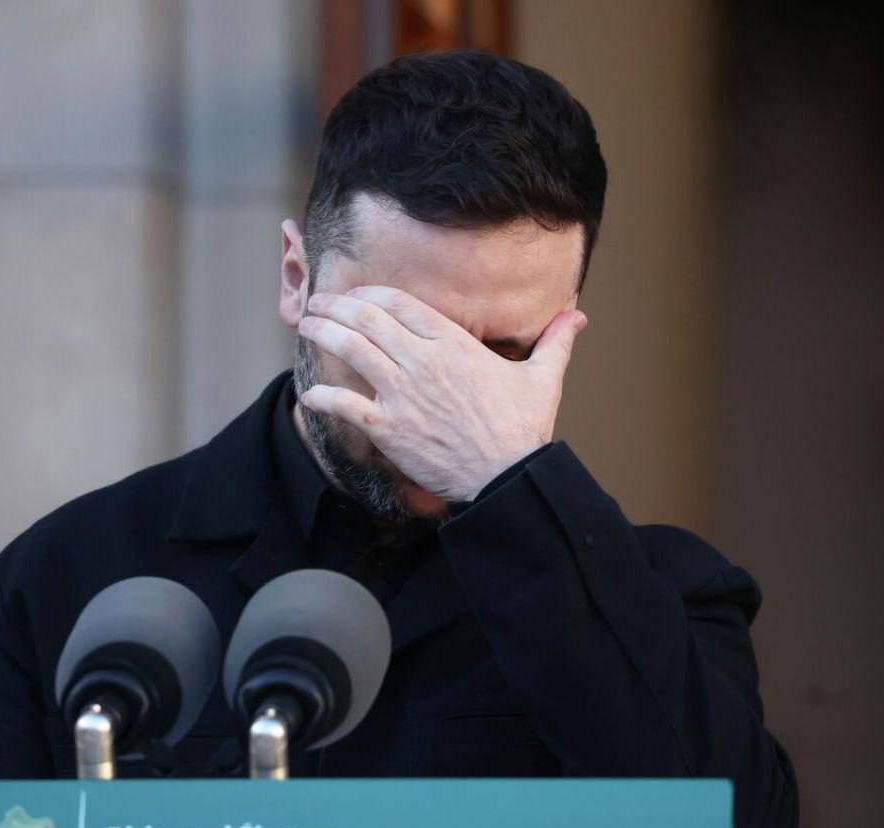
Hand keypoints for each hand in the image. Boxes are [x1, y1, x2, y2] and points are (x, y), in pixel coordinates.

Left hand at [297, 286, 586, 502]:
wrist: (507, 478)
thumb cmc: (523, 431)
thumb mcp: (542, 378)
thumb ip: (554, 342)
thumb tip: (577, 317)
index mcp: (453, 343)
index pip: (399, 304)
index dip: (370, 294)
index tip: (355, 295)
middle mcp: (422, 362)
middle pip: (368, 319)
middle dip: (336, 307)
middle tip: (318, 304)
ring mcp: (402, 393)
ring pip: (351, 349)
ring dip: (322, 333)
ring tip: (305, 327)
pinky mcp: (388, 428)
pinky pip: (343, 404)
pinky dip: (322, 396)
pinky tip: (308, 392)